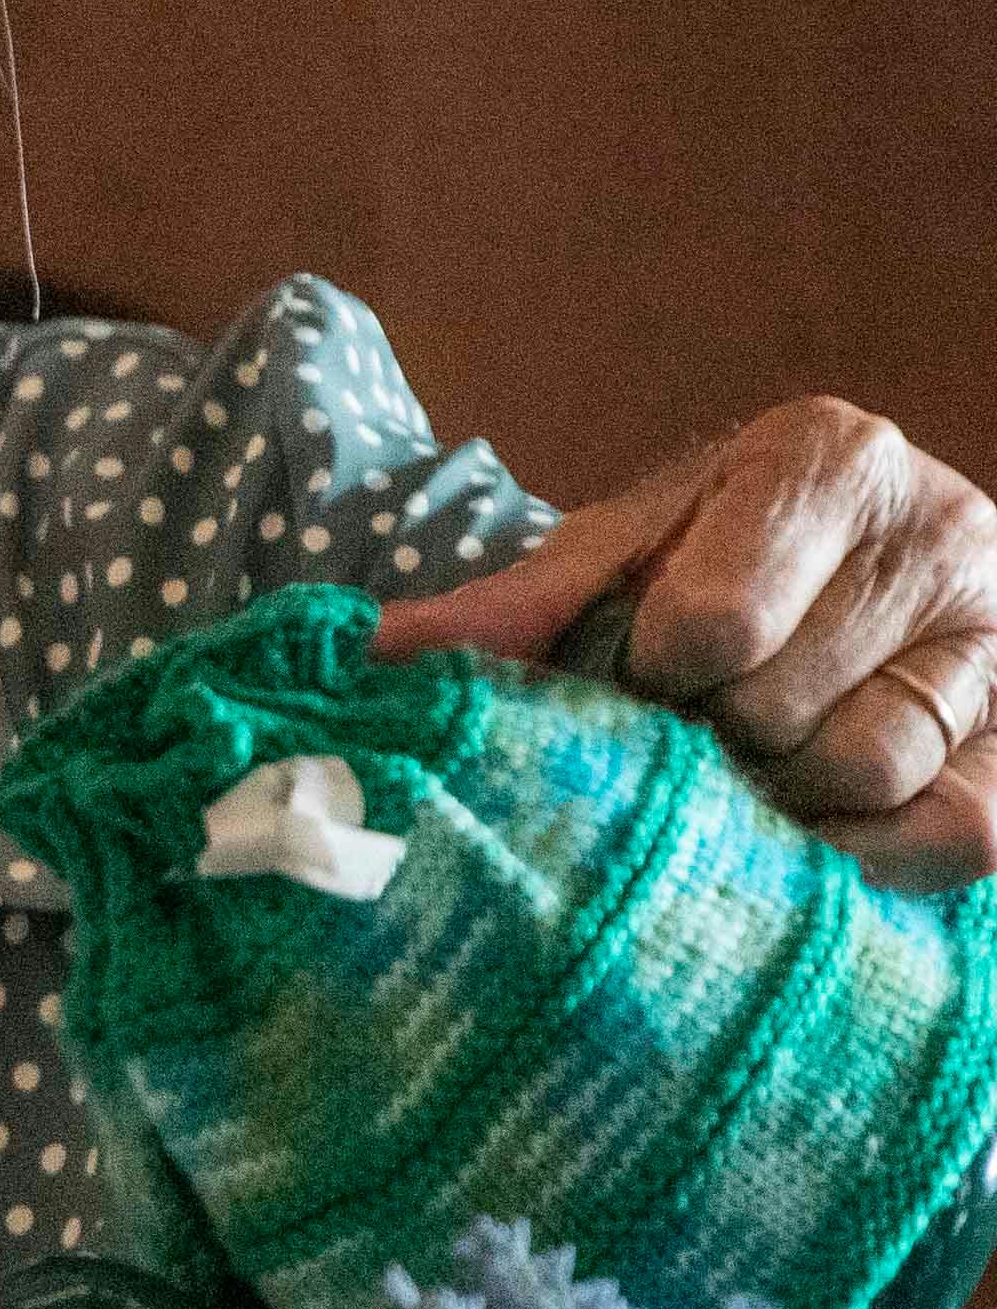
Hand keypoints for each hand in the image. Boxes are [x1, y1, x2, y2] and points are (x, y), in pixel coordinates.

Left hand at [377, 401, 996, 887]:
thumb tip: (369, 656)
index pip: (710, 622)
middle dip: (706, 738)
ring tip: (749, 764)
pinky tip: (814, 828)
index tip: (643, 674)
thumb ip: (511, 609)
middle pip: (776, 703)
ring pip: (861, 768)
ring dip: (776, 794)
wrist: (863, 590)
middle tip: (691, 729)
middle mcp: (940, 530)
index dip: (651, 677)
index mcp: (825, 456)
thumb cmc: (717, 570)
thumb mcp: (617, 563)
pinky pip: (952, 834)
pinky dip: (865, 852)